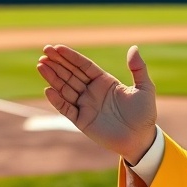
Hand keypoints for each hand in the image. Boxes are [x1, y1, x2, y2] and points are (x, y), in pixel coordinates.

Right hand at [36, 45, 157, 163]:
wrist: (141, 138)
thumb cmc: (144, 113)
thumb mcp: (145, 88)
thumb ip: (138, 68)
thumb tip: (134, 47)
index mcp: (105, 82)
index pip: (84, 66)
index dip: (71, 56)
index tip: (57, 47)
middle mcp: (92, 91)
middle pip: (71, 74)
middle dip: (58, 63)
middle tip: (44, 51)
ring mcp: (86, 105)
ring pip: (65, 88)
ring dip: (53, 77)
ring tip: (41, 65)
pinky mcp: (82, 120)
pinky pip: (66, 108)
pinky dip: (57, 100)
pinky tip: (48, 90)